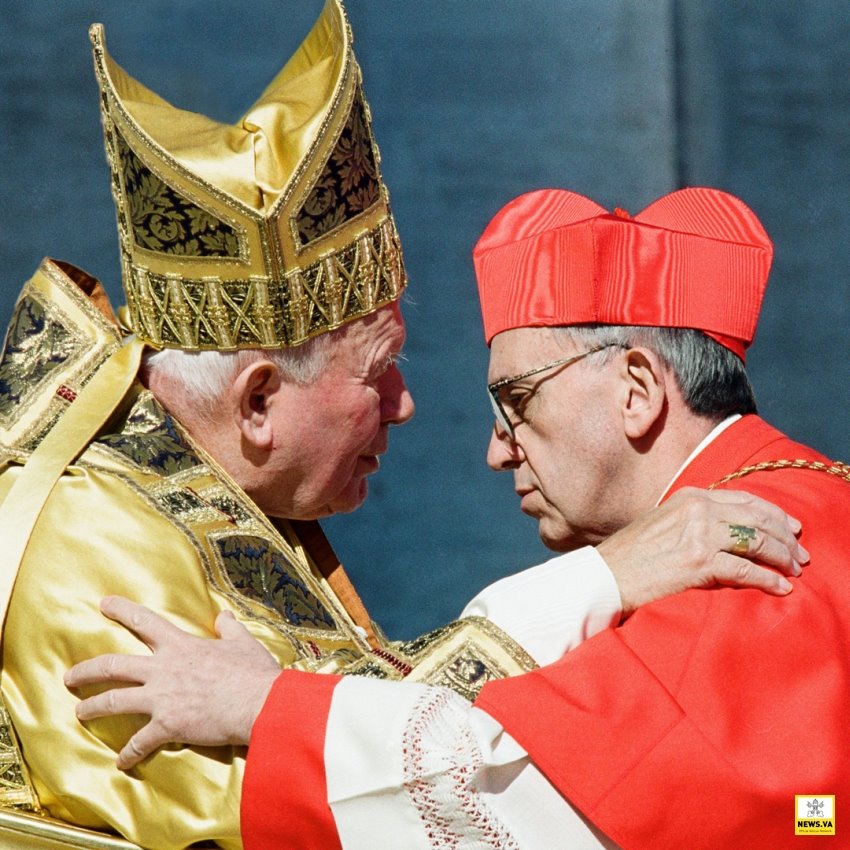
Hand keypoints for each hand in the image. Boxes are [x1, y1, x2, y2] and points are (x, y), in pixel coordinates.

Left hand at [64, 596, 280, 768]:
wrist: (258, 703)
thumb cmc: (253, 672)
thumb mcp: (243, 642)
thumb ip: (229, 628)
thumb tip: (224, 615)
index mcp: (181, 646)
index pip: (146, 621)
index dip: (122, 610)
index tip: (104, 603)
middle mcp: (164, 669)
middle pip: (113, 665)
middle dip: (86, 670)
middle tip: (69, 675)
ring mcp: (162, 698)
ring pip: (113, 701)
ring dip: (92, 708)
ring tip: (80, 712)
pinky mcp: (167, 725)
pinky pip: (139, 743)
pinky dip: (129, 753)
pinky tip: (121, 762)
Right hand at [597, 487, 807, 616]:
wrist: (607, 574)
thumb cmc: (631, 554)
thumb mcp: (664, 521)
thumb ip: (695, 519)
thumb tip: (731, 532)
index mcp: (690, 496)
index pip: (746, 500)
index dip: (775, 514)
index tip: (793, 528)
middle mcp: (698, 510)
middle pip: (758, 519)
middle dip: (786, 537)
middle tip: (801, 554)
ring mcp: (700, 535)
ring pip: (758, 542)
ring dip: (782, 558)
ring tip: (794, 571)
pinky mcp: (700, 563)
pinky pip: (746, 570)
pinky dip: (768, 579)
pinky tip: (780, 587)